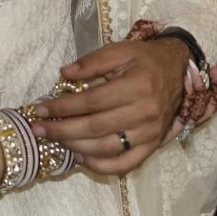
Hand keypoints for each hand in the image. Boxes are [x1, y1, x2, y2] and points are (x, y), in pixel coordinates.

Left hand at [32, 38, 188, 176]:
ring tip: (55, 140)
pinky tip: (81, 157)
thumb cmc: (145, 58)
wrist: (178, 69)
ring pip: (107, 147)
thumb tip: (64, 74)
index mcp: (136, 86)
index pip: (91, 101)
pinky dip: (102, 166)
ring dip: (76, 146)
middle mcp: (145, 113)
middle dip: (62, 130)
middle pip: (96, 127)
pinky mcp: (153, 146)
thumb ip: (92, 62)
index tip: (41, 109)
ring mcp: (150, 133)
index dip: (63, 107)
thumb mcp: (120, 50)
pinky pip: (126, 163)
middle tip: (39, 129)